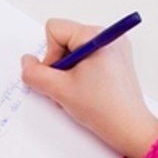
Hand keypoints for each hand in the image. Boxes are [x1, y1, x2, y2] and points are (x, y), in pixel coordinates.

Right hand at [19, 18, 157, 157]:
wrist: (130, 128)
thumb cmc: (103, 108)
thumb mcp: (59, 90)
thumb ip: (35, 73)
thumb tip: (26, 62)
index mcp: (96, 35)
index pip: (54, 29)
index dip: (49, 54)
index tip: (61, 75)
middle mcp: (108, 36)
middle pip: (65, 39)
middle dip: (60, 64)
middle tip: (69, 86)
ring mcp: (115, 47)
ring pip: (75, 50)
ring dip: (69, 71)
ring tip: (79, 91)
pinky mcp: (117, 60)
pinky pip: (88, 58)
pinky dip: (81, 73)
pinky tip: (87, 90)